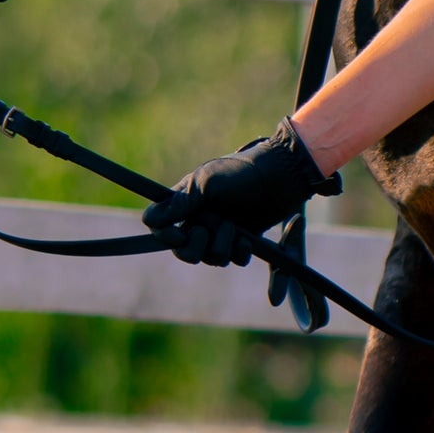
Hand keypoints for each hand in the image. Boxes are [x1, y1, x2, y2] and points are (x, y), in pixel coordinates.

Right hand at [144, 118, 337, 289]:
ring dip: (223, 246)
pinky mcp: (242, 241)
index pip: (158, 226)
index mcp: (185, 202)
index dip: (165, 236)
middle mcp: (199, 218)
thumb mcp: (209, 183)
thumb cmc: (244, 172)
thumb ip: (181, 203)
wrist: (284, 175)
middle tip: (213, 229)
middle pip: (184, 252)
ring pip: (210, 258)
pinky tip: (249, 239)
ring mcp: (220, 231)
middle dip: (197, 247)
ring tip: (236, 228)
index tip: (180, 234)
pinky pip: (234, 260)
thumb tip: (149, 219)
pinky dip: (240, 252)